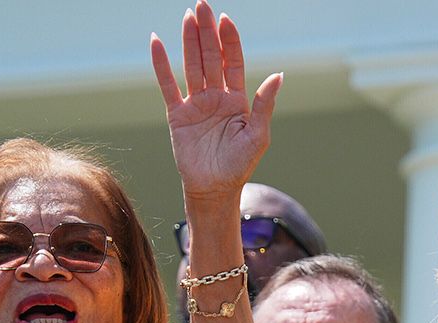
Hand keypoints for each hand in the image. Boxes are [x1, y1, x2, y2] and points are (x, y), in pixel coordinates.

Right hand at [150, 1, 280, 199]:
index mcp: (237, 100)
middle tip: (202, 5)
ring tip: (187, 16)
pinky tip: (158, 42)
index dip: (230, 41)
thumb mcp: (258, 135)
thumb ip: (264, 104)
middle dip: (207, 32)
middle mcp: (216, 97)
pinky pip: (167, 84)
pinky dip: (161, 64)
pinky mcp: (177, 114)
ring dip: (189, 41)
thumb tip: (279, 75)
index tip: (225, 19)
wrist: (214, 189)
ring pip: (191, 65)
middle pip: (211, 57)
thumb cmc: (239, 165)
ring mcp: (195, 104)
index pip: (233, 62)